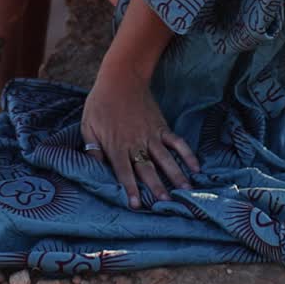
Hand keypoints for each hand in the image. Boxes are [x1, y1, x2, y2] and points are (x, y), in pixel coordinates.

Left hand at [80, 61, 199, 209]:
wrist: (121, 78)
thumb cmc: (101, 103)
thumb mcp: (88, 126)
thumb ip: (92, 149)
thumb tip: (93, 168)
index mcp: (116, 145)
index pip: (123, 171)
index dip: (130, 188)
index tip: (136, 205)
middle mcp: (136, 142)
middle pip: (147, 168)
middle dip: (156, 187)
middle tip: (165, 203)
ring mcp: (151, 134)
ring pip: (165, 158)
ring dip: (175, 175)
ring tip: (185, 191)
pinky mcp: (162, 126)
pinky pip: (177, 142)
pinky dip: (187, 154)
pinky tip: (196, 168)